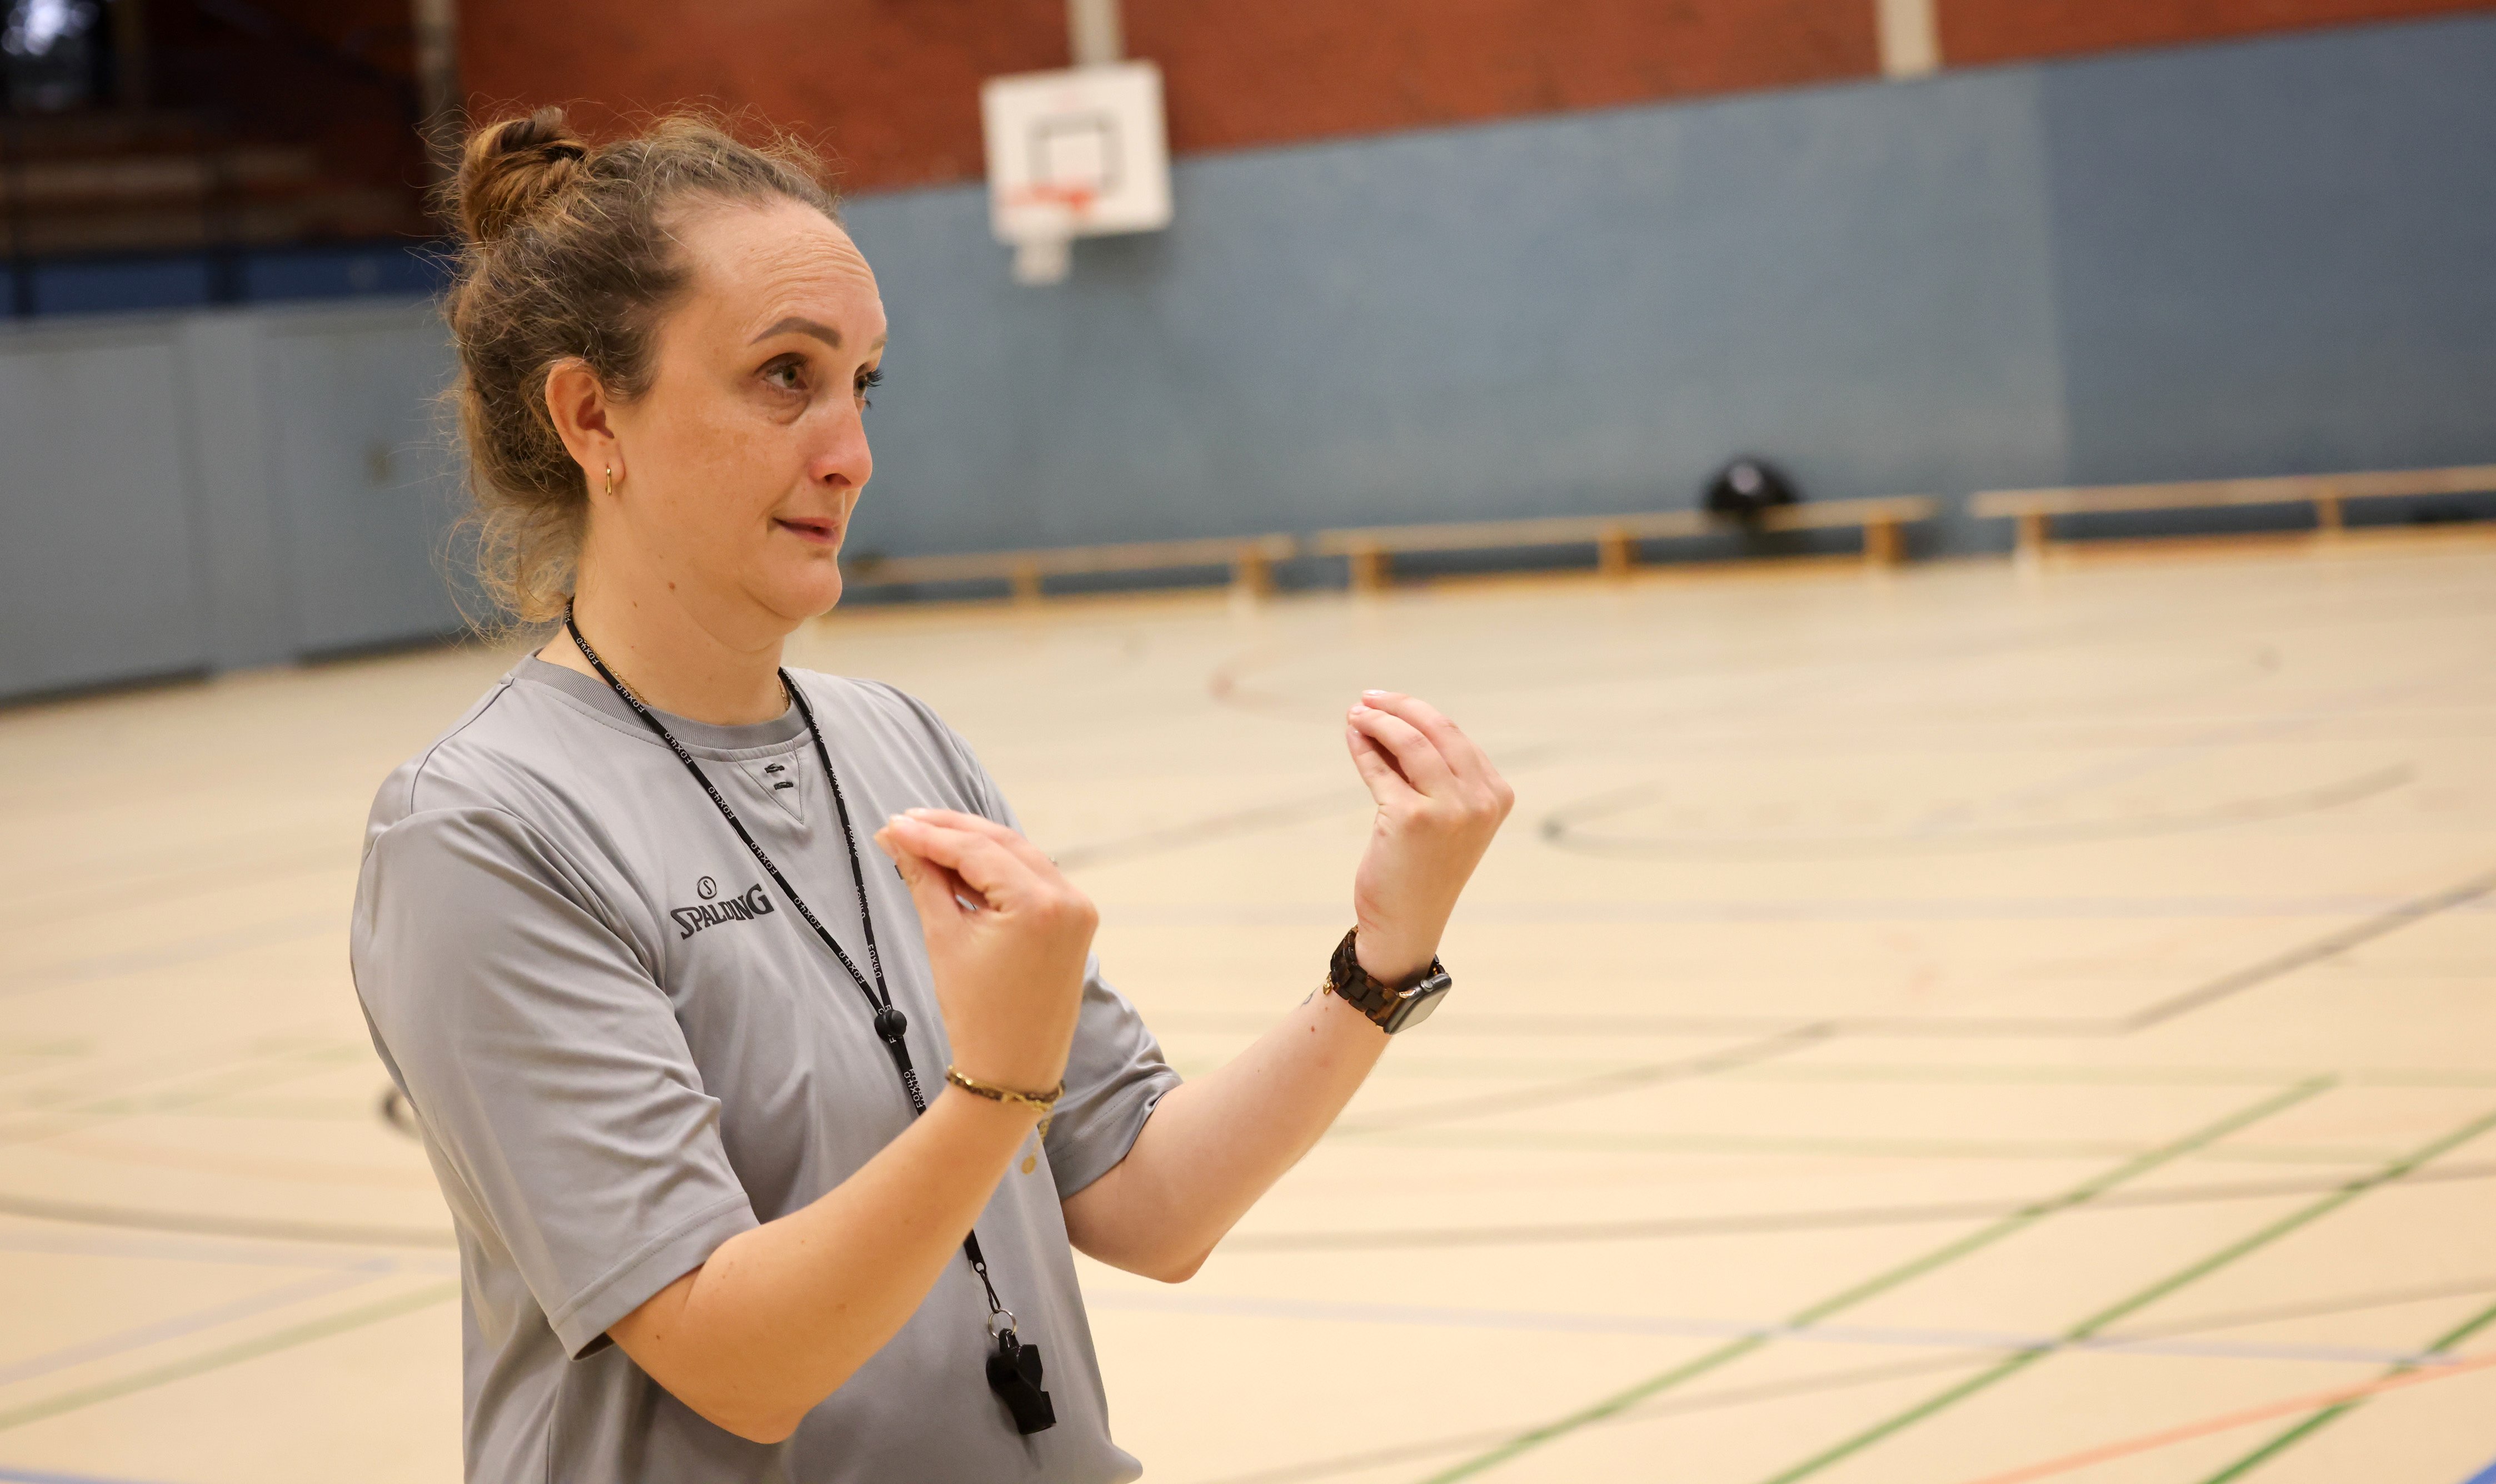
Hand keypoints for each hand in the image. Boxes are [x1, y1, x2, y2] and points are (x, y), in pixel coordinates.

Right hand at [872, 808, 1095, 1094]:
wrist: (1012, 1069)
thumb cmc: (978, 1014)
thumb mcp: (944, 940)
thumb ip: (924, 881)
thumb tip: (899, 840)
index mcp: (1039, 904)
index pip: (977, 850)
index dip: (930, 834)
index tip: (893, 825)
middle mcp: (1068, 899)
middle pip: (1002, 843)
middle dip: (951, 831)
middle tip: (905, 823)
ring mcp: (1077, 909)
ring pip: (1019, 856)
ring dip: (973, 847)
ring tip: (924, 839)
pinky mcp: (1076, 921)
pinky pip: (1033, 879)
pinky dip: (997, 871)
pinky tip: (960, 865)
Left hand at [1342, 691, 1513, 982]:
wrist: (1408, 923)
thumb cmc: (1423, 868)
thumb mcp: (1443, 815)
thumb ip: (1431, 771)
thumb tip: (1393, 719)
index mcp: (1497, 795)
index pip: (1455, 735)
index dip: (1416, 712)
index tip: (1386, 702)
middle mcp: (1480, 800)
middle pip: (1436, 728)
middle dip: (1397, 706)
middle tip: (1367, 699)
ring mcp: (1450, 808)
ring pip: (1409, 741)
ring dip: (1377, 721)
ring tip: (1355, 715)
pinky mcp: (1412, 817)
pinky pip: (1381, 769)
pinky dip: (1363, 748)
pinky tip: (1353, 738)